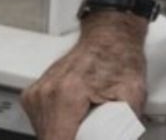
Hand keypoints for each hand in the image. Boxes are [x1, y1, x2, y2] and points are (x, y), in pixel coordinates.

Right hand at [21, 12, 148, 139]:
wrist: (110, 35)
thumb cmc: (121, 59)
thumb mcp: (133, 94)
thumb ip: (124, 125)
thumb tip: (119, 138)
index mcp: (68, 94)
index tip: (87, 136)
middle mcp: (46, 93)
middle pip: (50, 138)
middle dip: (74, 138)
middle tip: (91, 126)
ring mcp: (36, 94)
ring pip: (44, 133)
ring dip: (64, 133)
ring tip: (84, 118)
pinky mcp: (32, 95)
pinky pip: (41, 123)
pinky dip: (57, 125)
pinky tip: (73, 114)